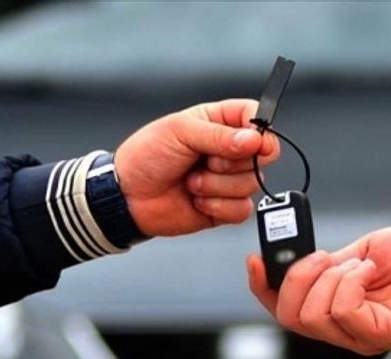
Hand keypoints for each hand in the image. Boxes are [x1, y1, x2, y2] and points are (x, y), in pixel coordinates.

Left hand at [114, 99, 278, 236]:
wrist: (127, 196)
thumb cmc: (145, 156)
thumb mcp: (179, 133)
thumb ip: (219, 136)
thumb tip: (254, 140)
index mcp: (219, 122)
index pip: (256, 117)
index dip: (259, 130)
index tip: (249, 140)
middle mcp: (229, 150)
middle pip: (262, 155)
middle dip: (231, 162)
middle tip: (204, 161)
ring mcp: (229, 180)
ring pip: (252, 183)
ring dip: (217, 186)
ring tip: (191, 182)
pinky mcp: (226, 207)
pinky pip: (242, 209)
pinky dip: (218, 206)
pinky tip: (197, 200)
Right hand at [247, 226, 390, 354]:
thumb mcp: (358, 252)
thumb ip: (326, 264)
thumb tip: (299, 262)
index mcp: (334, 308)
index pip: (283, 309)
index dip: (262, 288)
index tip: (256, 260)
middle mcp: (343, 329)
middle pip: (288, 316)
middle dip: (296, 277)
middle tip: (326, 256)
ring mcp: (359, 336)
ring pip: (311, 314)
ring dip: (330, 276)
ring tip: (361, 264)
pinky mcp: (378, 335)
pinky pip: (342, 310)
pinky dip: (351, 281)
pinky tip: (372, 270)